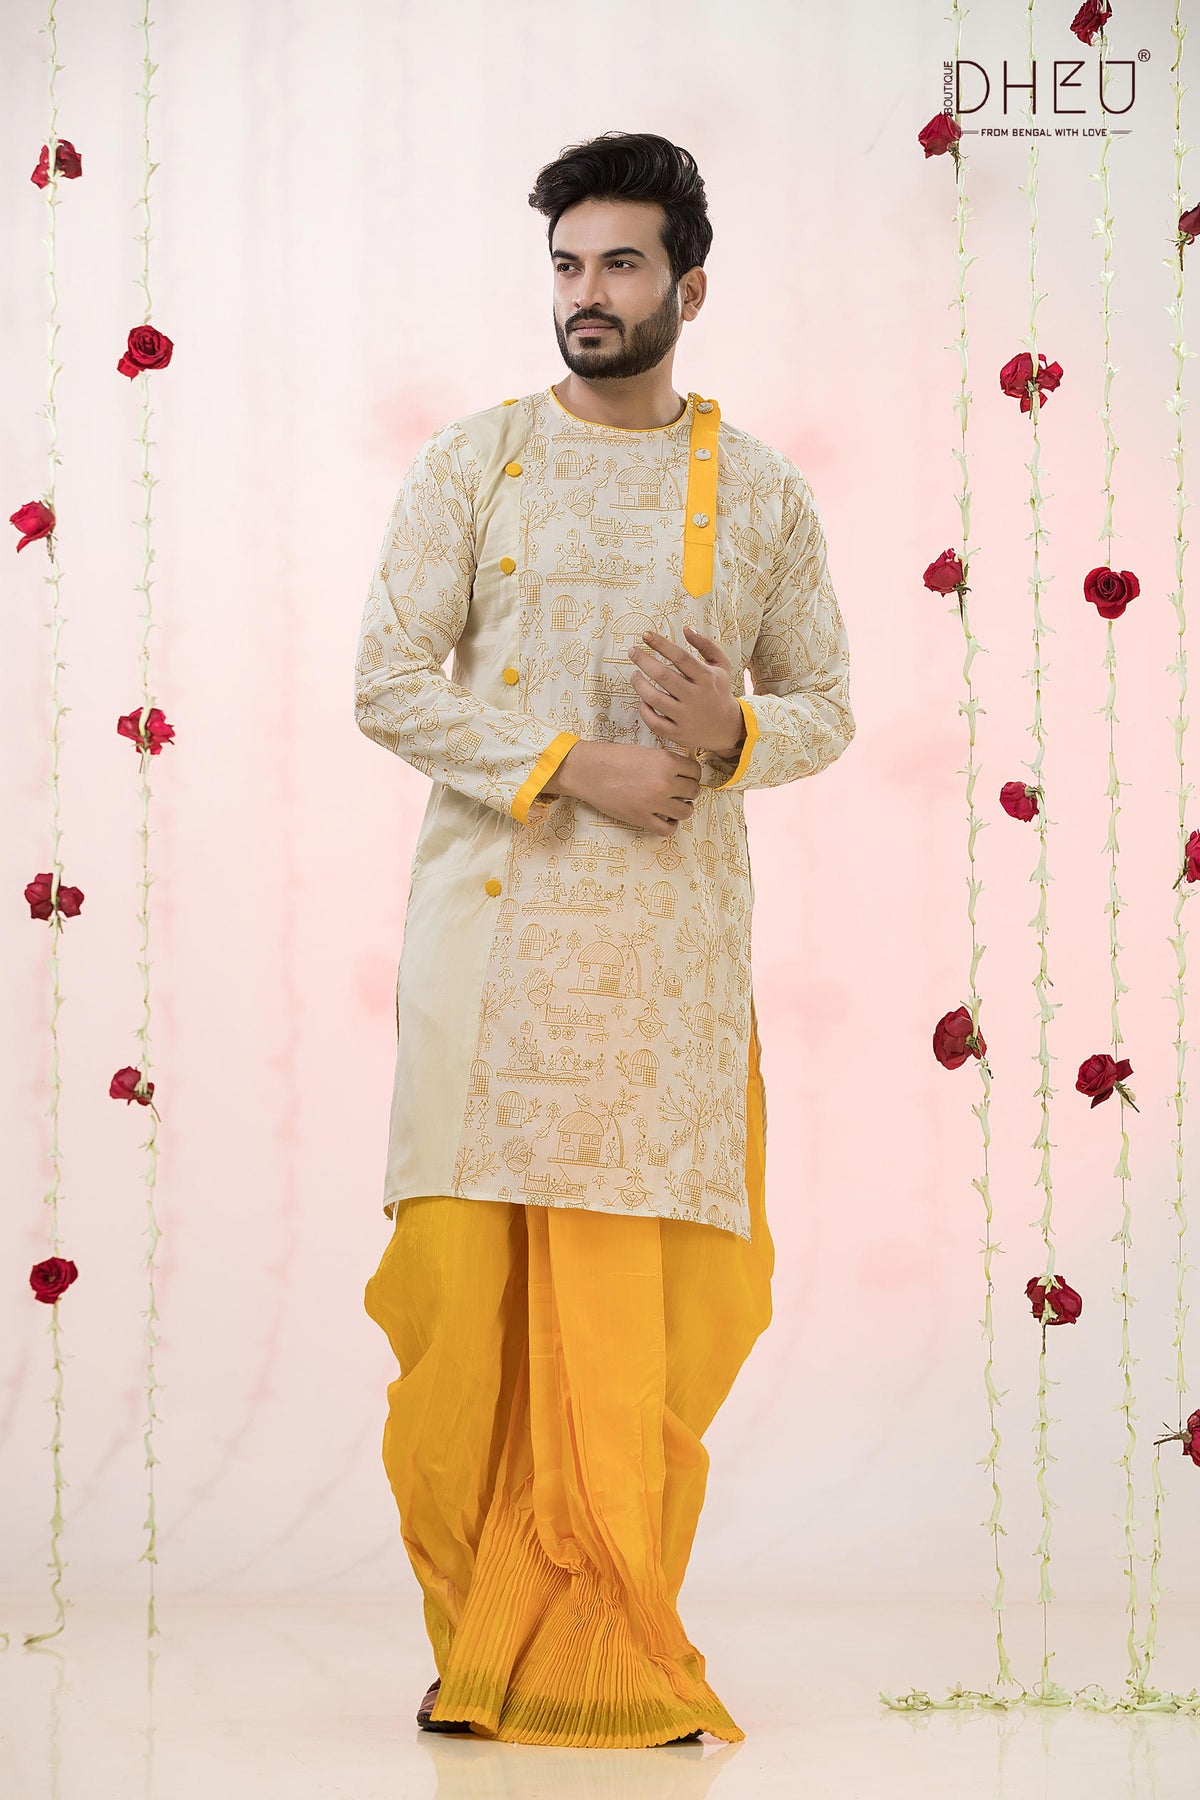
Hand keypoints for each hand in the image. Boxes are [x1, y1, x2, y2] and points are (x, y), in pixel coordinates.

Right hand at [550, 741, 701, 836]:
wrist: (588, 770)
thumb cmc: (613, 757)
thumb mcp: (646, 751)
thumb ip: (666, 762)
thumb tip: (681, 773)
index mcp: (667, 762)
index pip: (695, 772)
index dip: (691, 774)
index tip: (685, 777)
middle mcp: (665, 783)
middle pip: (693, 791)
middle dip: (687, 791)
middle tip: (678, 791)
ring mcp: (654, 803)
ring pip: (685, 812)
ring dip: (682, 808)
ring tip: (674, 805)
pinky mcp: (641, 819)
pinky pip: (668, 829)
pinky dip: (671, 825)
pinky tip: (666, 819)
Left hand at [627, 625, 743, 755]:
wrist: (728, 728)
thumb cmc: (719, 691)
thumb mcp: (721, 665)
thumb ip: (706, 645)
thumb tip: (686, 629)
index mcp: (706, 678)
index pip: (680, 657)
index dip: (661, 644)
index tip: (646, 635)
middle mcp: (696, 697)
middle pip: (663, 676)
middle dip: (643, 661)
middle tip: (632, 651)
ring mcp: (686, 716)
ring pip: (654, 698)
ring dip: (639, 684)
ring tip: (635, 675)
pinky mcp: (678, 733)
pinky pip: (654, 722)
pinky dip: (644, 710)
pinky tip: (642, 700)